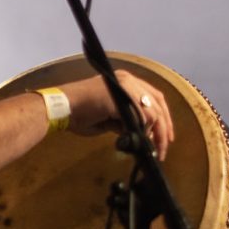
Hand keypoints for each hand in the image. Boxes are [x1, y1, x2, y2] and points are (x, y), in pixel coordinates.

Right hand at [57, 70, 173, 159]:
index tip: (166, 136)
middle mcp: (127, 80)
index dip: (163, 117)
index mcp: (125, 81)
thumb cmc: (80, 114)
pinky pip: (141, 115)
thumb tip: (142, 134)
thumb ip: (126, 121)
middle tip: (165, 147)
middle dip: (164, 127)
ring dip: (155, 132)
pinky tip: (138, 139)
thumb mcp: (109, 117)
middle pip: (158, 103)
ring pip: (152, 111)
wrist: (62, 108)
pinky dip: (143, 129)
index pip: (153, 97)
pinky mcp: (120, 97)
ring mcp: (124, 87)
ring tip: (151, 148)